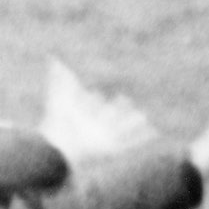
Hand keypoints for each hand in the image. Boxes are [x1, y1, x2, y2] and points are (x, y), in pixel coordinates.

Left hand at [39, 58, 156, 163]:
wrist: (60, 146)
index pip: (88, 104)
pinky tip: (154, 132)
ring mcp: (104, 138)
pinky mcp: (112, 150)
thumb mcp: (60, 96)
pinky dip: (142, 138)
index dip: (92, 100)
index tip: (95, 94)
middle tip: (126, 100)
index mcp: (80, 114)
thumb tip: (54, 58)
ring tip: (143, 117)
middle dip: (117, 108)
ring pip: (120, 129)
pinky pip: (130, 143)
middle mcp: (93, 126)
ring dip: (132, 124)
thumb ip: (60, 78)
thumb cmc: (59, 122)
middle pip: (106, 116)